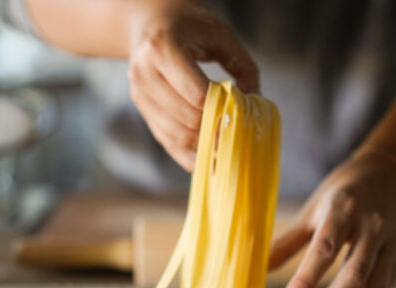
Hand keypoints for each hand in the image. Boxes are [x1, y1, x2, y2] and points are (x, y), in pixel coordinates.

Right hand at [128, 0, 258, 171]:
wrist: (147, 21)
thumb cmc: (188, 25)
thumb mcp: (219, 35)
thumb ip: (243, 66)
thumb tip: (256, 104)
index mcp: (162, 48)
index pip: (196, 95)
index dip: (221, 110)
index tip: (240, 116)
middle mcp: (144, 74)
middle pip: (186, 120)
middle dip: (215, 130)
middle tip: (237, 136)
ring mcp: (140, 95)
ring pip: (176, 135)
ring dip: (204, 145)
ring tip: (226, 148)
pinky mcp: (142, 110)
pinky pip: (168, 142)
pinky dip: (189, 155)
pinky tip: (209, 159)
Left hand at [269, 150, 395, 287]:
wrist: (389, 173)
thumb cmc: (342, 192)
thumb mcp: (313, 210)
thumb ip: (288, 241)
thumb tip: (259, 268)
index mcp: (343, 209)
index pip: (324, 250)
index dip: (305, 281)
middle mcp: (372, 226)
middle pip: (353, 274)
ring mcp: (391, 242)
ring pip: (373, 286)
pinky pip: (383, 287)